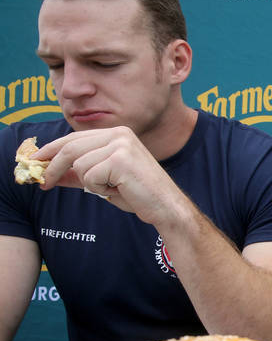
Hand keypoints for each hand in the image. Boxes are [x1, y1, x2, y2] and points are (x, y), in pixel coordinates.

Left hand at [35, 127, 188, 226]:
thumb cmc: (138, 194)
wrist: (165, 206)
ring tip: (111, 188)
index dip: (51, 150)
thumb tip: (50, 173)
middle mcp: (119, 134)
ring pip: (79, 165)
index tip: (36, 161)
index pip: (74, 138)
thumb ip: (79, 173)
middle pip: (70, 148)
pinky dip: (99, 189)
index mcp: (117, 133)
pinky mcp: (120, 160)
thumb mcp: (103, 180)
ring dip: (89, 183)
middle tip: (44, 183)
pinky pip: (90, 177)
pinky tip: (118, 190)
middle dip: (54, 167)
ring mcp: (121, 145)